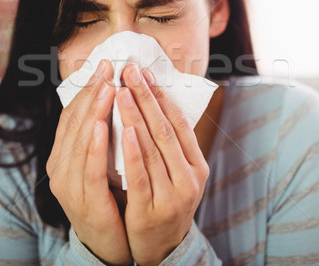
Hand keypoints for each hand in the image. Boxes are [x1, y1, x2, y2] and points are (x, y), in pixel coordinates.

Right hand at [46, 60, 131, 265]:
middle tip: (108, 67)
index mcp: (63, 156)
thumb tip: (113, 97)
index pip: (73, 115)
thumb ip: (101, 136)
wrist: (106, 243)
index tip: (103, 65)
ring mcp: (70, 186)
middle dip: (92, 93)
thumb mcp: (100, 162)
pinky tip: (103, 125)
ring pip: (80, 142)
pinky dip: (95, 146)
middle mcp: (60, 168)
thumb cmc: (108, 197)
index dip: (87, 89)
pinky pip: (89, 170)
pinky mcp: (85, 202)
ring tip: (107, 87)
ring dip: (94, 112)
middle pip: (75, 123)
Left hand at [116, 64, 209, 265]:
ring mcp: (174, 194)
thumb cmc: (166, 202)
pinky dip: (133, 151)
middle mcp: (190, 177)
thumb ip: (170, 146)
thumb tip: (154, 104)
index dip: (161, 95)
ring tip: (121, 91)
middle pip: (166, 129)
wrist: (163, 248)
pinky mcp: (153, 210)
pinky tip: (124, 130)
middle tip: (129, 71)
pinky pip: (141, 176)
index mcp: (197, 164)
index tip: (145, 71)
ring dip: (136, 117)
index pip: (179, 122)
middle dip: (146, 97)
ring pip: (153, 148)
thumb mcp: (177, 174)